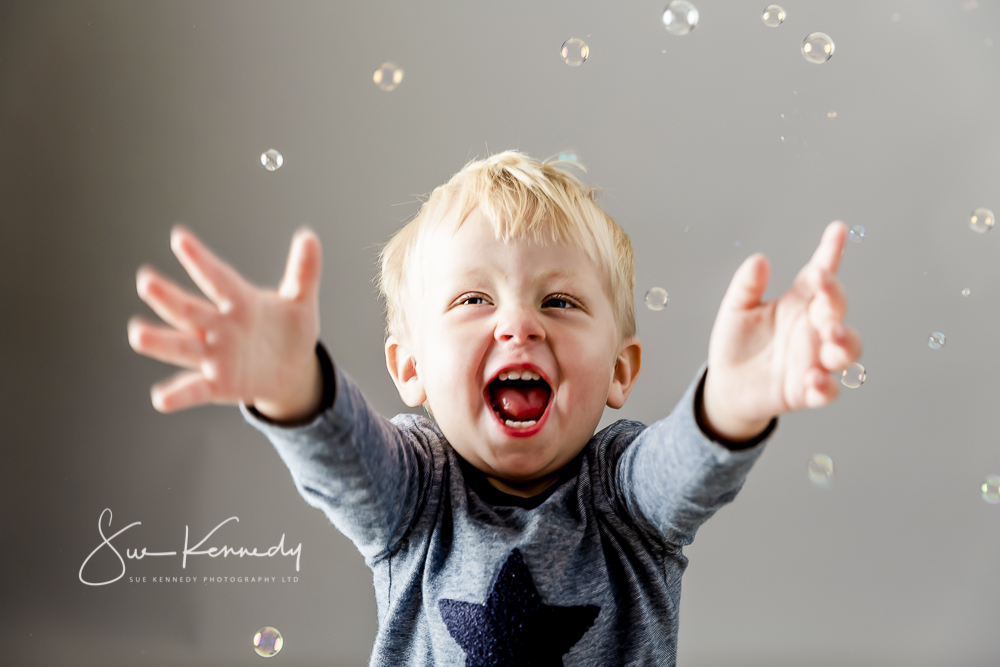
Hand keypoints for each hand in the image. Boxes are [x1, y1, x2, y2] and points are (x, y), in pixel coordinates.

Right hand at [127, 225, 323, 420]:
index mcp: (239, 301)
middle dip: (168, 297)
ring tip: (137, 334)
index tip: (179, 237)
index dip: (200, 259)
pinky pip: (196, 389)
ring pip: (183, 347)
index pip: (217, 278)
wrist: (294, 371)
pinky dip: (179, 394)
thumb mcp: (301, 301)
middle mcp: (219, 326)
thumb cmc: (289, 330)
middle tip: (146, 281)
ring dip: (161, 341)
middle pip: (190, 310)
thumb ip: (304, 271)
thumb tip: (309, 236)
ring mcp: (216, 355)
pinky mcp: (219, 384)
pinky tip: (161, 399)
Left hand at [703, 221, 862, 440]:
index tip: (837, 229)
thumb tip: (759, 260)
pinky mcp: (806, 391)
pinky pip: (826, 391)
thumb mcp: (735, 311)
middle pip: (837, 309)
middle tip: (822, 284)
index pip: (820, 274)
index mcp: (798, 303)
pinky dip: (825, 387)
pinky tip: (812, 379)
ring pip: (846, 350)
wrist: (727, 384)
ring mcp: (814, 360)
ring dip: (845, 342)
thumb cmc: (737, 343)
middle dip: (834, 295)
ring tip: (832, 335)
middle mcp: (812, 329)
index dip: (831, 251)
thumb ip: (746, 287)